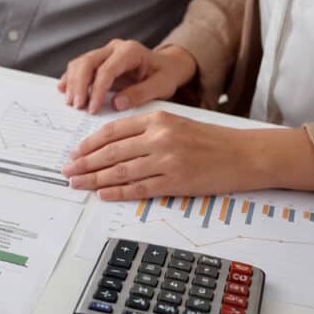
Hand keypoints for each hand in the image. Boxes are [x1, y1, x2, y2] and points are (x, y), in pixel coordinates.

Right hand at [57, 40, 197, 113]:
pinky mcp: (97, 61)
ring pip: (79, 63)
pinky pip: (78, 67)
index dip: (97, 90)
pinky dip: (69, 79)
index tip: (92, 109)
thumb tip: (117, 103)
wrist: (166, 66)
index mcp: (130, 51)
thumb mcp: (162, 86)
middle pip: (87, 62)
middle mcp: (114, 48)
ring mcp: (103, 53)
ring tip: (72, 103)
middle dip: (79, 85)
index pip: (106, 70)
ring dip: (72, 83)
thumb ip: (141, 93)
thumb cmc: (165, 75)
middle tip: (77, 107)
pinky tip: (64, 91)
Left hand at [61, 111, 254, 199]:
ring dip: (95, 179)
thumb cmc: (211, 140)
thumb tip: (112, 145)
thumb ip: (146, 131)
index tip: (75, 152)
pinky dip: (118, 192)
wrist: (245, 155)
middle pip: (112, 152)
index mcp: (158, 119)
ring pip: (121, 171)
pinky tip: (103, 194)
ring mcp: (167, 161)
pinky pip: (139, 188)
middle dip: (85, 163)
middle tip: (67, 171)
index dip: (89, 143)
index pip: (114, 131)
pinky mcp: (176, 182)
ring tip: (78, 184)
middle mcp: (160, 138)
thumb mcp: (177, 123)